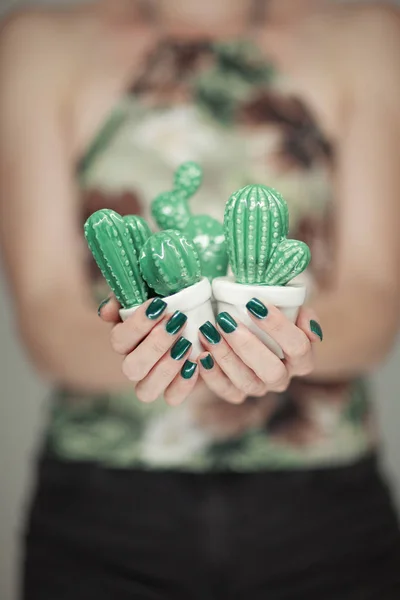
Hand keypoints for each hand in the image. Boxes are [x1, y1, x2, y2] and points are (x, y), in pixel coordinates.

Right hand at [99, 296, 198, 405]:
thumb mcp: (151, 286)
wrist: (205, 310)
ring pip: (146, 390)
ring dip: (166, 368)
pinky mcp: (175, 389)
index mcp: (125, 338)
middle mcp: (135, 362)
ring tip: (187, 345)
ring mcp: (154, 379)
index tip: (161, 304)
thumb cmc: (174, 296)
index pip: (119, 340)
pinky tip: (196, 363)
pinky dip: (183, 384)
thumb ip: (126, 296)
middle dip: (155, 345)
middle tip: (178, 322)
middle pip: (131, 368)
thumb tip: (106, 312)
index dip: (137, 325)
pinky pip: (172, 398)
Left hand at [198, 298, 321, 403]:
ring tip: (208, 333)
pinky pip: (226, 391)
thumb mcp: (285, 303)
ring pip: (247, 382)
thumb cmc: (264, 310)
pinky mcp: (236, 393)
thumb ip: (298, 308)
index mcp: (302, 358)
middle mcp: (282, 378)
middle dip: (247, 345)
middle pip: (273, 371)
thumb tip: (307, 323)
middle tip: (226, 321)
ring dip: (225, 357)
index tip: (253, 303)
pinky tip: (202, 356)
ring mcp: (259, 388)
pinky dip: (212, 375)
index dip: (278, 327)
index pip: (298, 347)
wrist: (244, 323)